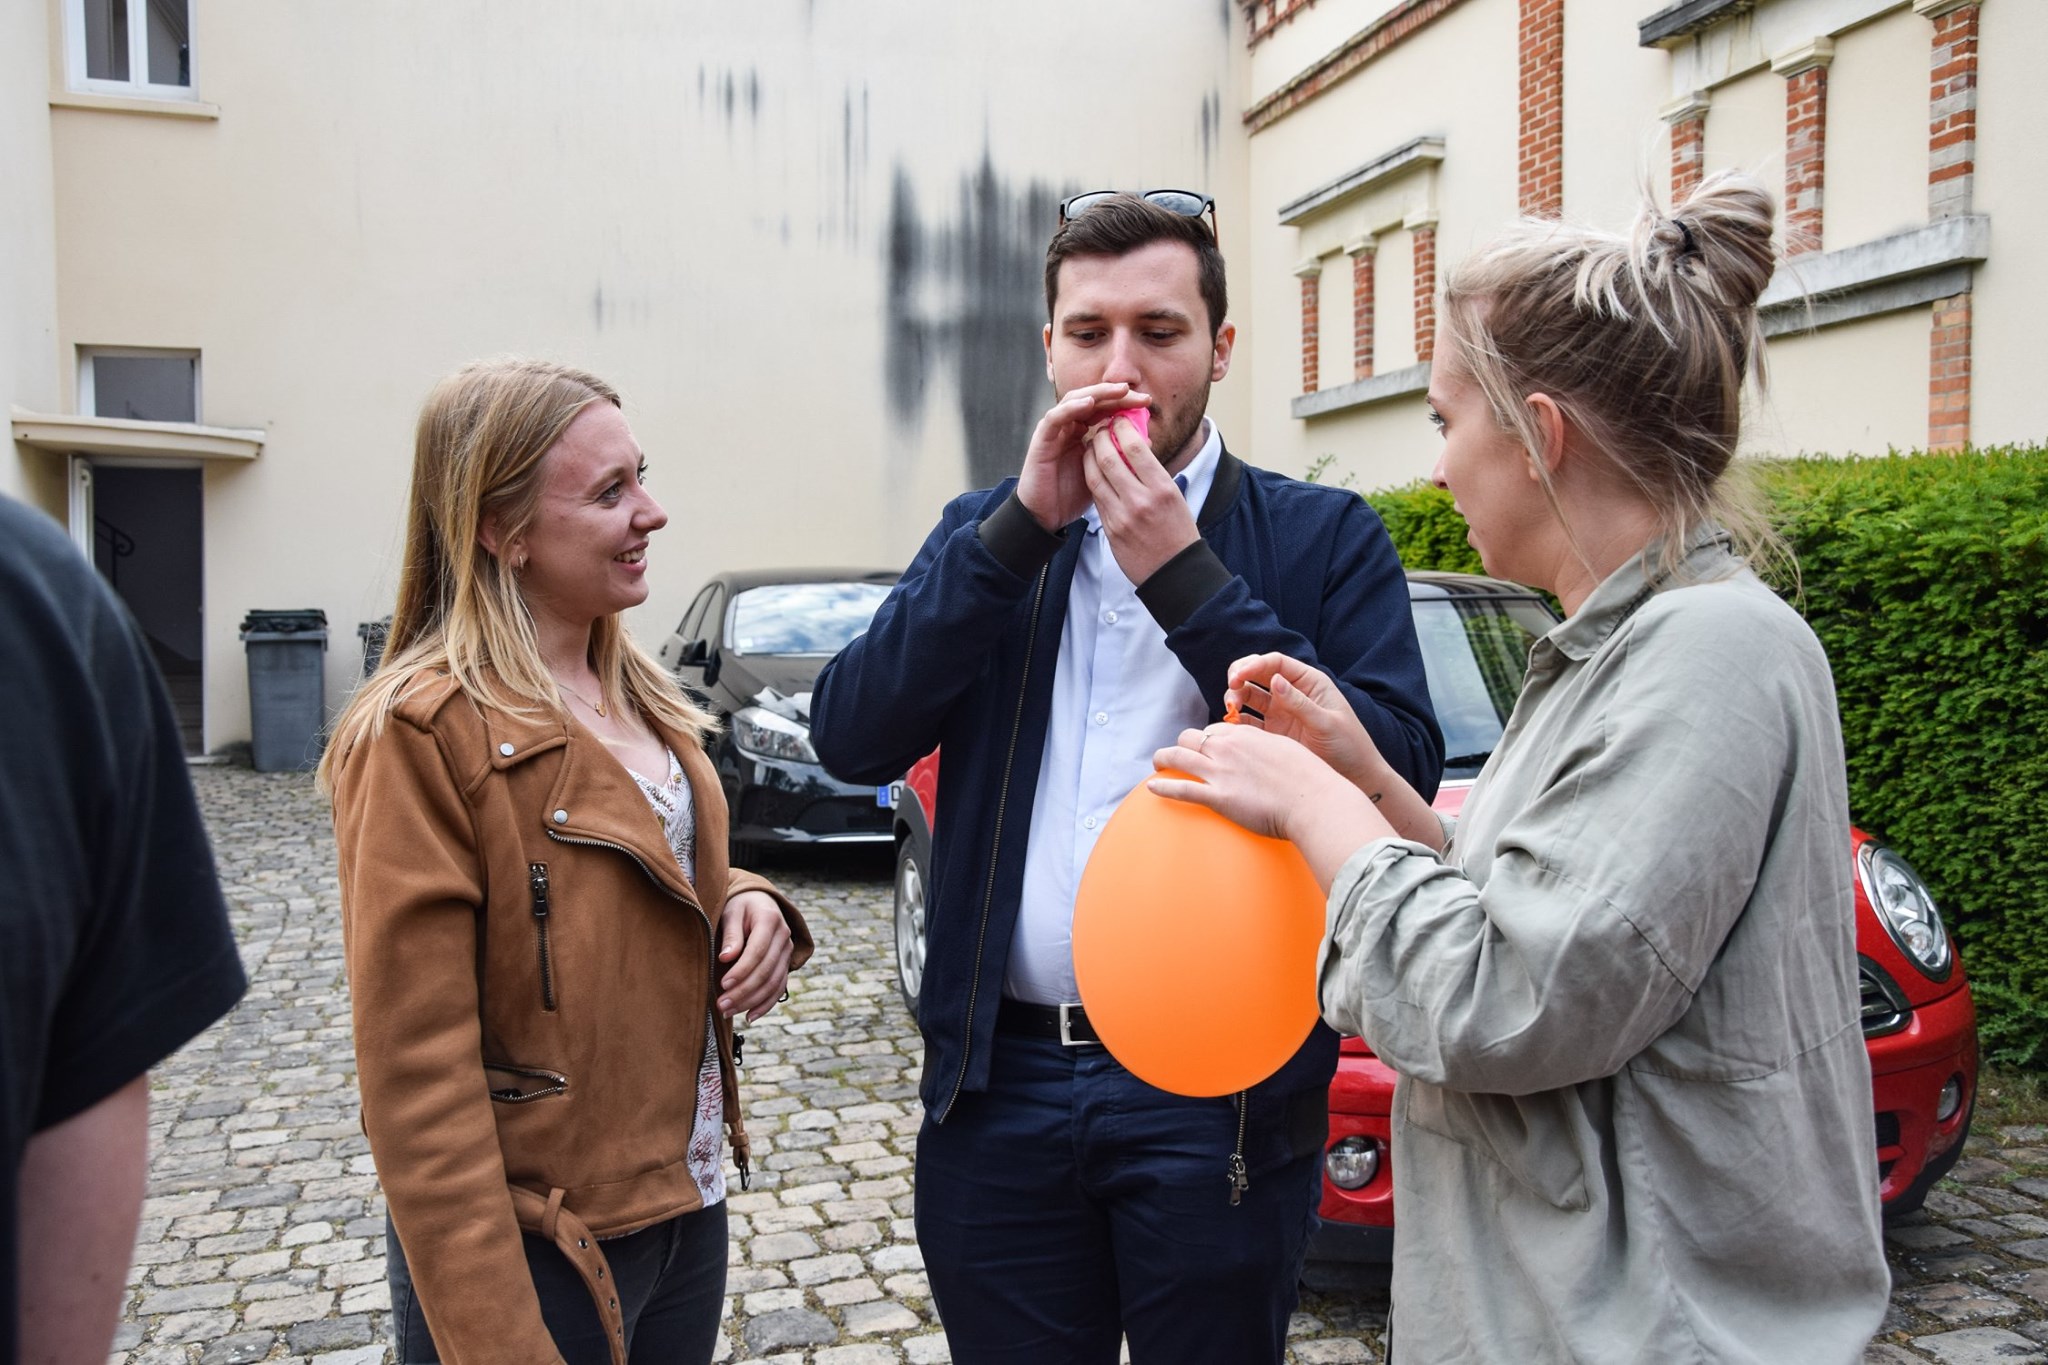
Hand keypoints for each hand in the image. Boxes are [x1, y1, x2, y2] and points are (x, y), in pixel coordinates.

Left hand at [717, 890, 793, 1023]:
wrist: (759, 902)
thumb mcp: (731, 912)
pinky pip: (779, 988)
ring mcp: (787, 952)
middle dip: (743, 991)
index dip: (741, 970)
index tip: (723, 984)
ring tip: (728, 1012)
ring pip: (773, 983)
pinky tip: (749, 1016)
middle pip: (766, 971)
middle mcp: (784, 937)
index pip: (757, 951)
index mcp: (770, 920)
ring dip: (751, 1001)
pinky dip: (766, 1004)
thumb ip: (731, 934)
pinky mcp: (785, 964)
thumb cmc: (740, 907)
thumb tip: (726, 958)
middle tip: (721, 1005)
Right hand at [1016, 384, 1151, 532]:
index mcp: (1083, 432)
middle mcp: (1068, 426)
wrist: (1046, 517)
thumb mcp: (1104, 474)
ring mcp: (1054, 431)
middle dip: (1116, 394)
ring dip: (1097, 394)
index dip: (1125, 403)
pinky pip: (1055, 417)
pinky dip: (1071, 408)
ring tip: (1119, 391)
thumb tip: (1148, 442)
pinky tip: (1088, 404)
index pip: (1105, 408)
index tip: (1147, 403)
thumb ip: (1120, 457)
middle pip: (1092, 399)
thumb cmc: (1072, 496)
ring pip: (1074, 401)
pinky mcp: (1041, 439)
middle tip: (1140, 395)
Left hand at [1083, 412, 1199, 585]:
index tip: (1117, 420)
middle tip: (1098, 429)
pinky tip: (1092, 472)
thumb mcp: (1174, 496)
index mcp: (1162, 488)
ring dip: (1089, 457)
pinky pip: (1096, 498)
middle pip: (1109, 458)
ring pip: (1096, 477)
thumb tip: (1137, 445)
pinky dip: (1092, 480)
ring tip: (1090, 447)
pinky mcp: (1111, 529)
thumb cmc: (1178, 531)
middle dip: (1099, 438)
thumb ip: (1154, 472)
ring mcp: (1123, 516)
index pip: (1135, 447)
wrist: (1174, 571)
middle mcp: (1141, 500)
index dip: (1121, 428)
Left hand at [1150, 723, 1391, 890]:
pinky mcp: (1218, 797)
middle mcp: (1229, 748)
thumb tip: (1263, 755)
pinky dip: (1163, 786)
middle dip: (1184, 746)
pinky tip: (1151, 787)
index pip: (1216, 730)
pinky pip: (1182, 788)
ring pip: (1178, 757)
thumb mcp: (1287, 751)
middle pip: (1192, 738)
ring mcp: (1221, 772)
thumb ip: (1268, 750)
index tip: (1210, 750)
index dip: (1210, 740)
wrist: (1313, 800)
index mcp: (1246, 735)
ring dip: (1163, 759)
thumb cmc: (1309, 780)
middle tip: (1180, 757)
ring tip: (1157, 764)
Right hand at [1225, 653, 1382, 792]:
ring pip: (1249, 695)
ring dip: (1236, 697)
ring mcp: (1280, 712)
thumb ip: (1300, 703)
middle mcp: (1291, 693)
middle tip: (1231, 688)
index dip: (1254, 665)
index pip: (1275, 663)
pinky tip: (1233, 726)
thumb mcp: (1327, 723)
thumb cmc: (1349, 745)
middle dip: (1240, 676)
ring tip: (1230, 710)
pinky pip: (1249, 721)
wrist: (1355, 776)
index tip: (1238, 676)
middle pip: (1257, 674)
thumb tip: (1275, 679)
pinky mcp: (1273, 732)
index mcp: (1308, 682)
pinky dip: (1237, 721)